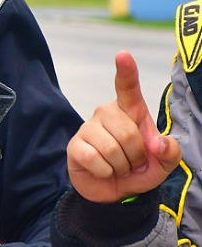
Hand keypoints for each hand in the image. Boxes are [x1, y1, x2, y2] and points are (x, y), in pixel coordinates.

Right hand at [67, 52, 180, 202]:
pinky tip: (103, 171)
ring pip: (111, 148)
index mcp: (130, 110)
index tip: (123, 55)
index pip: (128, 87)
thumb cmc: (138, 169)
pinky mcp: (75, 145)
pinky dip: (105, 172)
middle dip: (136, 156)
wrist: (114, 191)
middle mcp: (107, 113)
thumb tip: (157, 144)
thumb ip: (170, 151)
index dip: (126, 71)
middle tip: (132, 162)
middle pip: (128, 132)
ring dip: (121, 166)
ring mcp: (88, 128)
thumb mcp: (163, 163)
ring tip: (118, 167)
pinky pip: (95, 159)